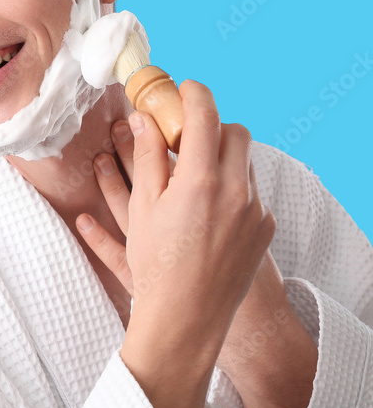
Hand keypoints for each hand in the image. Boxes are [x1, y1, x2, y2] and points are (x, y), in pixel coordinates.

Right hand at [78, 91, 285, 368]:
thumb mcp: (142, 207)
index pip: (205, 115)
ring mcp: (256, 211)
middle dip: (212, 126)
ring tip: (193, 178)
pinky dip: (232, 188)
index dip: (193, 94)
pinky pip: (252, 192)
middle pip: (236, 132)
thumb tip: (145, 119)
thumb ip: (146, 157)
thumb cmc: (156, 264)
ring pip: (246, 162)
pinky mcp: (265, 229)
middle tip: (185, 137)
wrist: (186, 318)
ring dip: (223, 158)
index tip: (183, 89)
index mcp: (201, 181)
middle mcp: (237, 191)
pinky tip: (207, 210)